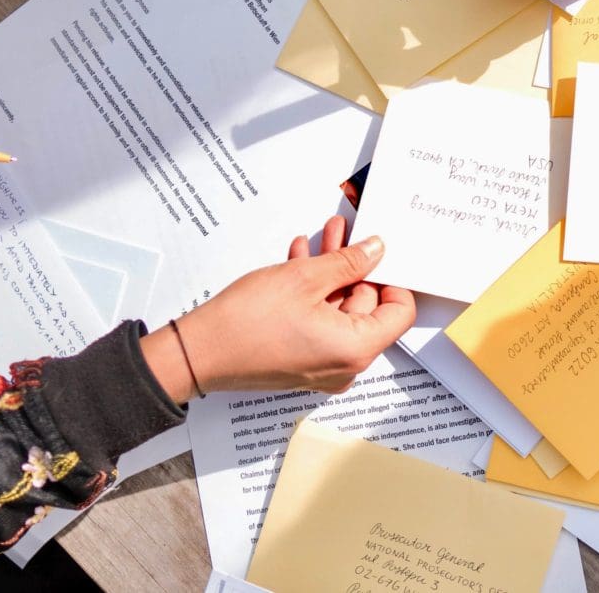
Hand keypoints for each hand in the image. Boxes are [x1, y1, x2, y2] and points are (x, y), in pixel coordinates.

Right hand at [142, 216, 416, 401]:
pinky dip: (314, 294)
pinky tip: (301, 260)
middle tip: (344, 232)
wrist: (197, 353)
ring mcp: (324, 366)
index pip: (400, 312)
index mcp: (356, 348)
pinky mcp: (302, 361)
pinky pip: (320, 322)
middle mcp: (346, 364)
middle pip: (367, 308)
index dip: (393, 279)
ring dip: (330, 274)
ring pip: (339, 310)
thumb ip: (348, 262)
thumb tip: (377, 250)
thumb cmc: (247, 321)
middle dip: (354, 266)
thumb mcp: (304, 278)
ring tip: (322, 238)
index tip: (379, 255)